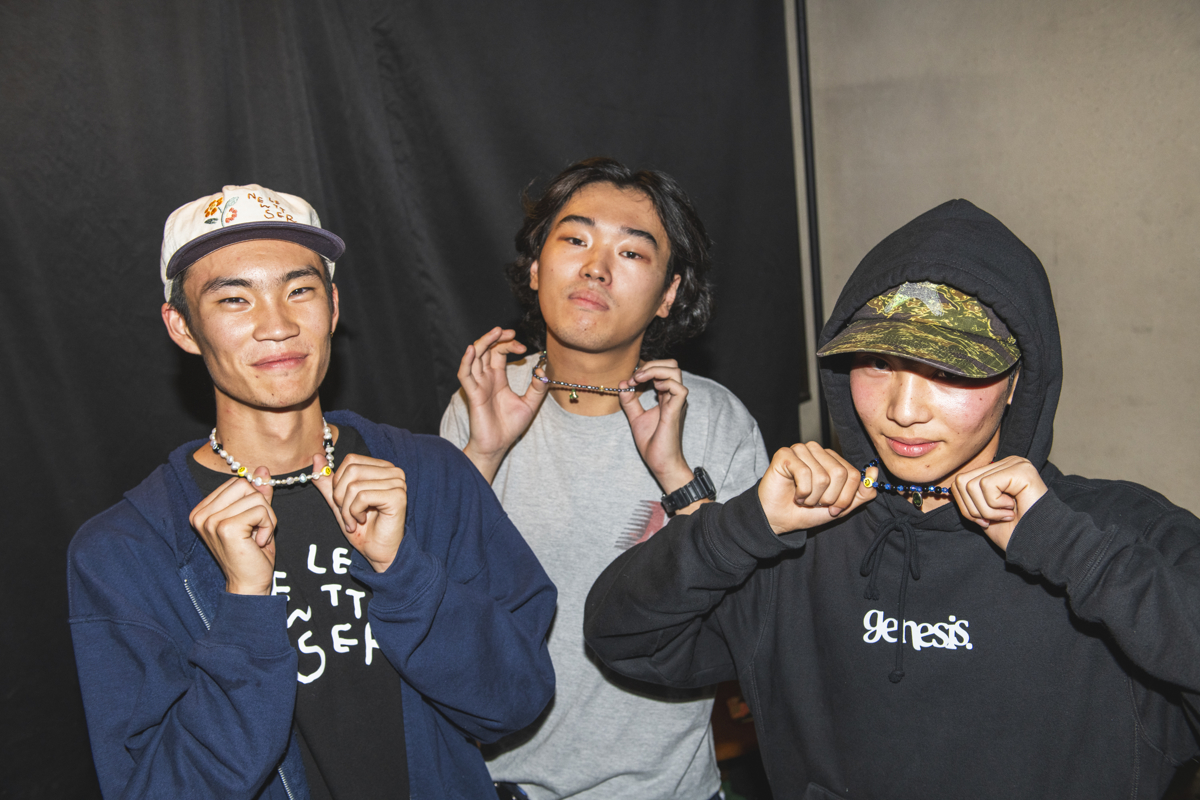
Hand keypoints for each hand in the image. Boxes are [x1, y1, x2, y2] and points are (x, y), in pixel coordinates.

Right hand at [189, 467, 276, 594]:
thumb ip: (257, 494)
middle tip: (257, 531)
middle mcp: (200, 514)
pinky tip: (258, 543)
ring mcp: (210, 521)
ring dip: (267, 518)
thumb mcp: (256, 519)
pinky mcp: (225, 528)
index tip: (250, 525)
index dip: (254, 501)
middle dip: (262, 506)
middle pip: (245, 485)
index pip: (237, 483)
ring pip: (256, 497)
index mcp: (202, 510)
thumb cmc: (252, 554)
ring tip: (257, 538)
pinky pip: (260, 510)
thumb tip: (262, 470)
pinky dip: (268, 526)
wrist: (249, 585)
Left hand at [313, 453, 407, 572]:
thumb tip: (316, 458)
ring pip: (355, 484)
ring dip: (347, 508)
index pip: (351, 460)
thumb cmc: (363, 528)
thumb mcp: (339, 502)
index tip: (342, 502)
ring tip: (353, 521)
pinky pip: (362, 496)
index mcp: (382, 468)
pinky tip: (362, 521)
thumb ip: (328, 481)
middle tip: (346, 514)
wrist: (377, 551)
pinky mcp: (397, 497)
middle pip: (352, 470)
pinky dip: (354, 512)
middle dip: (340, 496)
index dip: (339, 481)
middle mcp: (393, 471)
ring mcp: (397, 483)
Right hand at [458, 327, 549, 481]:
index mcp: (497, 378)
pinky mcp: (472, 394)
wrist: (498, 445)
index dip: (509, 344)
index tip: (522, 347)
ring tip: (495, 332)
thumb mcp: (530, 404)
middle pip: (486, 349)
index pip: (499, 352)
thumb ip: (538, 387)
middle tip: (509, 332)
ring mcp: (478, 384)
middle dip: (496, 337)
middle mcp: (486, 378)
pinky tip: (471, 350)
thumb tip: (542, 370)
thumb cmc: (509, 426)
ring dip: (483, 342)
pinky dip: (466, 361)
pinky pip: (465, 374)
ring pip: (474, 357)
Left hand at [618, 359, 692, 495]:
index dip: (646, 368)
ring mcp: (676, 403)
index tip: (629, 380)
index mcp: (665, 397)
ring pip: (676, 372)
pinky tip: (654, 390)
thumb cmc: (653, 443)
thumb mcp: (636, 418)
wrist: (661, 463)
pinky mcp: (676, 412)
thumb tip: (621, 385)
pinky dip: (665, 383)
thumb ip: (629, 402)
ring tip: (640, 380)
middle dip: (652, 364)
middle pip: (672, 366)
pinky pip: (679, 389)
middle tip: (636, 376)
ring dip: (655, 370)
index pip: (663, 370)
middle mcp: (673, 397)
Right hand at [757, 443, 877, 533]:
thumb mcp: (841, 506)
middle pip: (839, 474)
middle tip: (815, 502)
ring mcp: (800, 450)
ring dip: (813, 497)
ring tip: (803, 498)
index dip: (845, 497)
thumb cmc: (807, 511)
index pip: (854, 475)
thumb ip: (861, 492)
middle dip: (828, 498)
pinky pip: (803, 474)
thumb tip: (874, 472)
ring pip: (822, 476)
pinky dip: (801, 492)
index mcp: (833, 459)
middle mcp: (818, 450)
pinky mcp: (785, 454)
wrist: (779, 520)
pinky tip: (794, 493)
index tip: (833, 508)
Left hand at [950, 455, 1047, 549]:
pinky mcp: (1021, 470)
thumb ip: (968, 498)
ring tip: (1007, 514)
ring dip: (987, 510)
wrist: (1039, 546)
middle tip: (997, 518)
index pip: (959, 482)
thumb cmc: (1014, 532)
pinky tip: (1013, 509)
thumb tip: (950, 485)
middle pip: (962, 482)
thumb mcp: (982, 514)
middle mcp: (1006, 462)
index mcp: (997, 471)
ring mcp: (1015, 464)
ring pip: (972, 485)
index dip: (967, 507)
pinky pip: (986, 486)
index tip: (987, 520)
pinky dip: (995, 506)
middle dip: (975, 509)